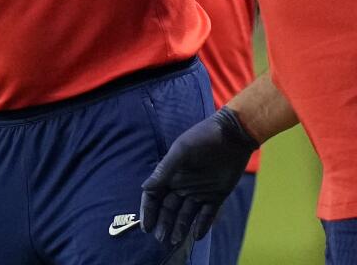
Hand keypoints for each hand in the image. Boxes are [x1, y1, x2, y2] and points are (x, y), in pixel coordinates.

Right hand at [140, 107, 258, 248]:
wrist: (231, 136)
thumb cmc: (202, 139)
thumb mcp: (181, 152)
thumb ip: (164, 170)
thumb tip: (146, 188)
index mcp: (170, 175)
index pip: (154, 196)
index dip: (148, 211)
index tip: (146, 226)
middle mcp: (182, 185)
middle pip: (169, 209)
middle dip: (163, 223)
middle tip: (161, 238)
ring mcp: (199, 192)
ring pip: (186, 214)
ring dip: (180, 227)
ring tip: (175, 241)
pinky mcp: (216, 196)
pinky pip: (208, 214)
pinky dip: (202, 225)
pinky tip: (197, 236)